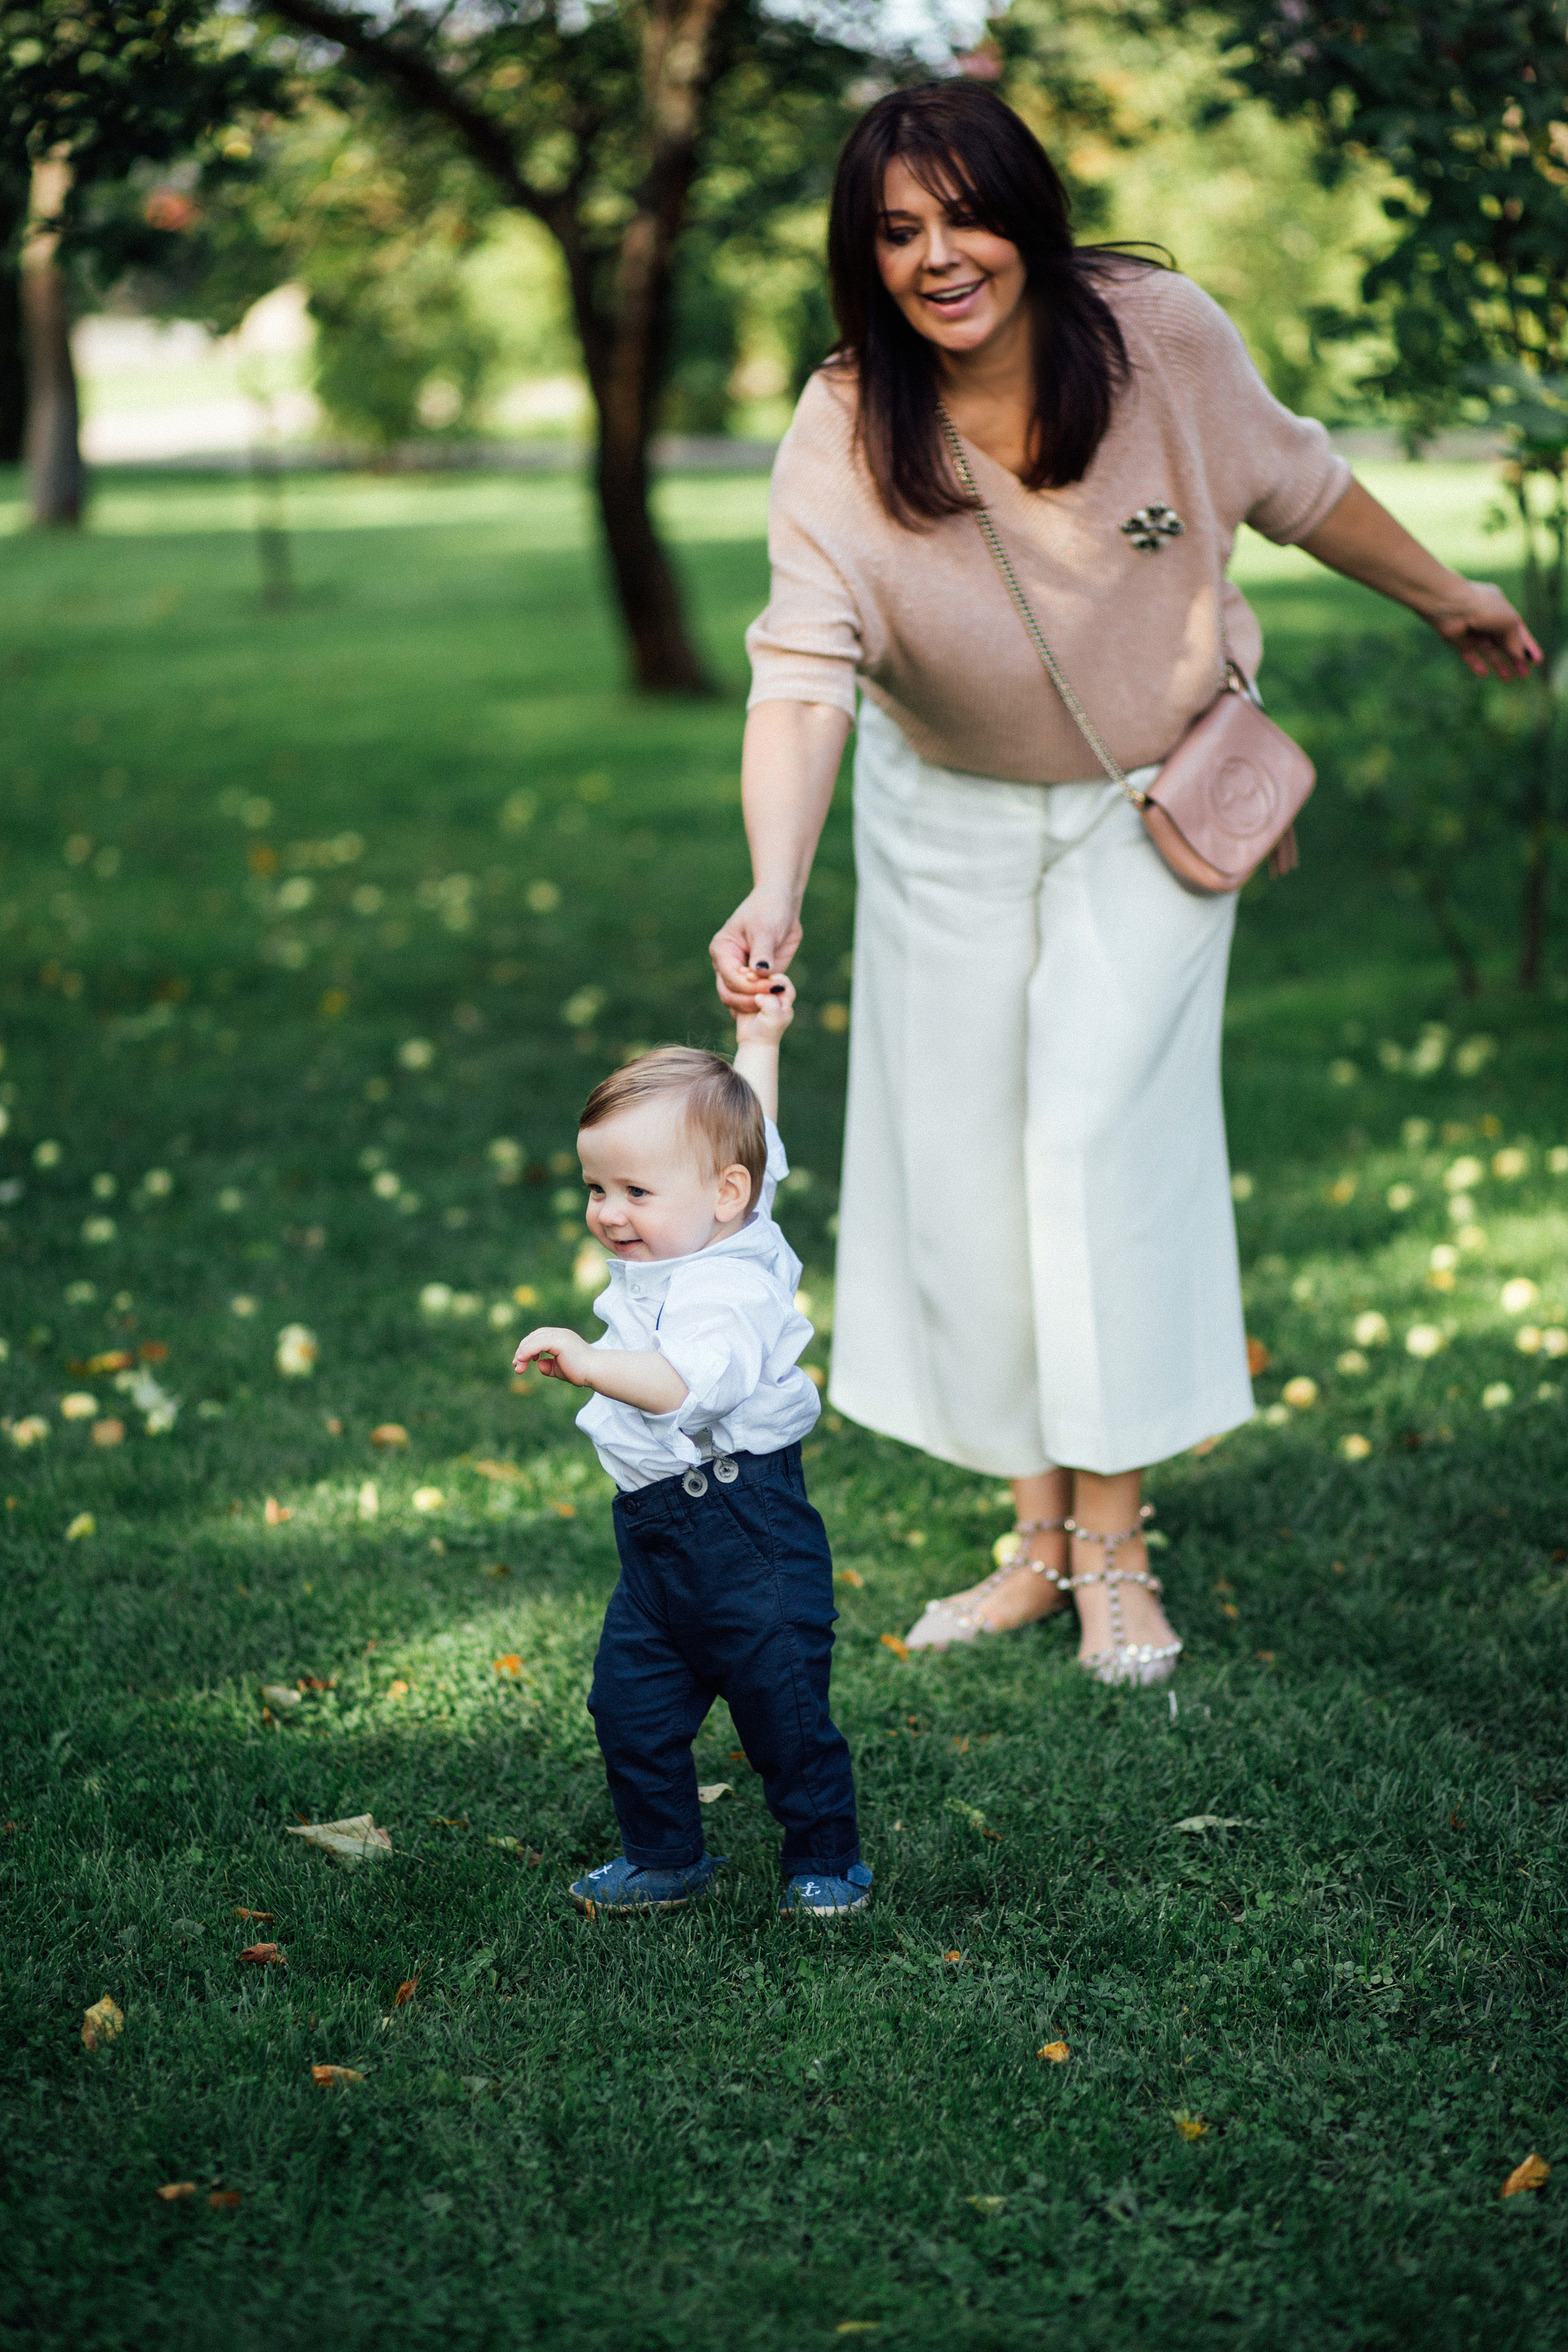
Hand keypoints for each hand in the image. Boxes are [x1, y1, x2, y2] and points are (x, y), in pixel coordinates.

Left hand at [513, 1326, 594, 1386]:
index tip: (519, 1362)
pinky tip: (522, 1360)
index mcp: (561, 1337)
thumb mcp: (560, 1369)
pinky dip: (528, 1351)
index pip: (538, 1337)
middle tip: (516, 1366)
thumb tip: (539, 1364)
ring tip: (518, 1366)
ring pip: (534, 1339)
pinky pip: (538, 1344)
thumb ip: (550, 1366)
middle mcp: (560, 1333)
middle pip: (534, 1336)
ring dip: (522, 1353)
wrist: (595, 1372)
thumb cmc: (582, 1372)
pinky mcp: (560, 1341)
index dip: (526, 1348)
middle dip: (522, 1350)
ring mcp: (560, 1335)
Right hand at [709, 886, 801, 1016]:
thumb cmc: (769, 910)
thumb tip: (759, 973)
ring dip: (758, 1004)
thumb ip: (762, 952)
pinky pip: (755, 998)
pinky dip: (765, 1003)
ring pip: (739, 1002)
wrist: (781, 906)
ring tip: (780, 997)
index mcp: (722, 950)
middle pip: (729, 995)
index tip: (773, 986)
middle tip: (776, 996)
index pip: (730, 978)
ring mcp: (739, 975)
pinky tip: (779, 1001)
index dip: (750, 987)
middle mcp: (726, 965)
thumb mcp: (765, 929)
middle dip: (751, 1000)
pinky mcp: (755, 980)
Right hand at [734, 970, 794, 1047]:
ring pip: (754, 979)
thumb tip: (759, 995)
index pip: (782, 980)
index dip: (772, 978)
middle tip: (747, 975)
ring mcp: (761, 992)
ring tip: (740, 978)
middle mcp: (774, 991)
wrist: (754, 1042)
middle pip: (766, 976)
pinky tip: (733, 985)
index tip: (762, 981)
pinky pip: (743, 985)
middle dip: (757, 976)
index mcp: (785, 996)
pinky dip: (738, 984)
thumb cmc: (768, 1032)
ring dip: (746, 980)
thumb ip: (770, 1004)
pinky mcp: (747, 994)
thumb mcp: (774, 1018)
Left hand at [1427, 580, 1542, 680]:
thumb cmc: (1484, 608)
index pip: (1519, 631)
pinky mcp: (1459, 641)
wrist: (1452, 605)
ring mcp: (1473, 631)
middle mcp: (1488, 621)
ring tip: (1508, 679)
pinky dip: (1477, 665)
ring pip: (1489, 652)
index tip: (1537, 661)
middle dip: (1516, 659)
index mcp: (1502, 610)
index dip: (1528, 646)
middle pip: (1505, 643)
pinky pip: (1470, 656)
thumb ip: (1516, 640)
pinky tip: (1485, 674)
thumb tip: (1520, 656)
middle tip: (1525, 675)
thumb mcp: (1509, 622)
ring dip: (1499, 665)